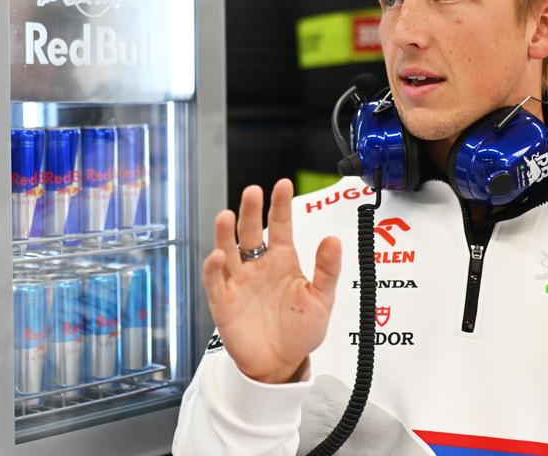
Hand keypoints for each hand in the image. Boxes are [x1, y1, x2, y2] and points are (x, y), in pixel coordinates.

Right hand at [202, 179, 342, 383]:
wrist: (281, 364)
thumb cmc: (301, 330)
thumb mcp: (321, 299)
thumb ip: (327, 270)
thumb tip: (333, 240)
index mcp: (282, 260)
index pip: (280, 225)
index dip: (280, 205)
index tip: (283, 184)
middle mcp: (257, 265)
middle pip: (250, 231)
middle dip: (250, 211)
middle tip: (253, 192)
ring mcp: (239, 281)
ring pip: (228, 250)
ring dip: (225, 233)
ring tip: (227, 216)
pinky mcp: (224, 302)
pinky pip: (216, 281)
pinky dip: (214, 268)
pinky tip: (218, 256)